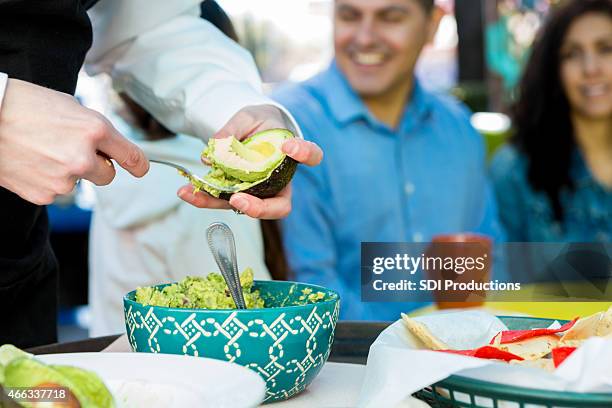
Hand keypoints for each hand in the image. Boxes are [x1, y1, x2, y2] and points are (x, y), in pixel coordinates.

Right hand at [0, 79, 148, 204]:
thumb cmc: (25, 106)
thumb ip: (95, 130)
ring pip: (79, 182)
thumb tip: (110, 148)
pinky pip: (56, 190)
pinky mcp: (45, 194)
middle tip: (72, 150)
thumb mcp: (70, 108)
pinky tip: (31, 162)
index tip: (140, 169)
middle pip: (108, 175)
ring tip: (42, 150)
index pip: (132, 157)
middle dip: (97, 166)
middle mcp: (84, 158)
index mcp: (95, 130)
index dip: (139, 165)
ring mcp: (64, 179)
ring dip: (68, 172)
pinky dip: (47, 180)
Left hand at [178, 104, 322, 218]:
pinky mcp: (238, 194)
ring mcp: (260, 192)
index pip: (311, 156)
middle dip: (259, 208)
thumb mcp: (247, 116)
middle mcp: (280, 180)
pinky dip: (203, 198)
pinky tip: (186, 191)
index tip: (289, 147)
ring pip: (245, 208)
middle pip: (280, 205)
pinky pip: (223, 200)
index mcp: (292, 154)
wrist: (249, 130)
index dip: (305, 154)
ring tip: (193, 194)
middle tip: (238, 200)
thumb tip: (214, 150)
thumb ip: (234, 128)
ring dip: (218, 203)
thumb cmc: (258, 122)